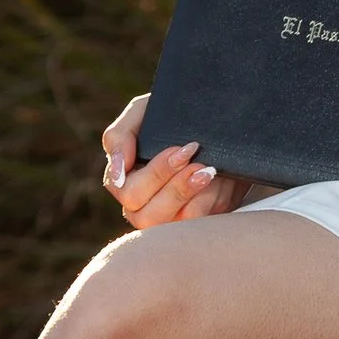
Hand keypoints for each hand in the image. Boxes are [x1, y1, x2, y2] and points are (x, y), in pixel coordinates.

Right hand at [100, 93, 245, 230]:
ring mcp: (171, 218)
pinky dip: (214, 199)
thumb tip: (117, 172)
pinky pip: (201, 223)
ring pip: (175, 223)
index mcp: (124, 184)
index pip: (128, 193)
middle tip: (197, 160)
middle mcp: (142, 207)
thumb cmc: (169, 118)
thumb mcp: (141, 114)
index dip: (156, 174)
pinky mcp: (198, 222)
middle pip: (147, 216)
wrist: (215, 122)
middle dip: (176, 186)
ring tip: (211, 170)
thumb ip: (118, 137)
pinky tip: (221, 179)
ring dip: (196, 194)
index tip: (180, 150)